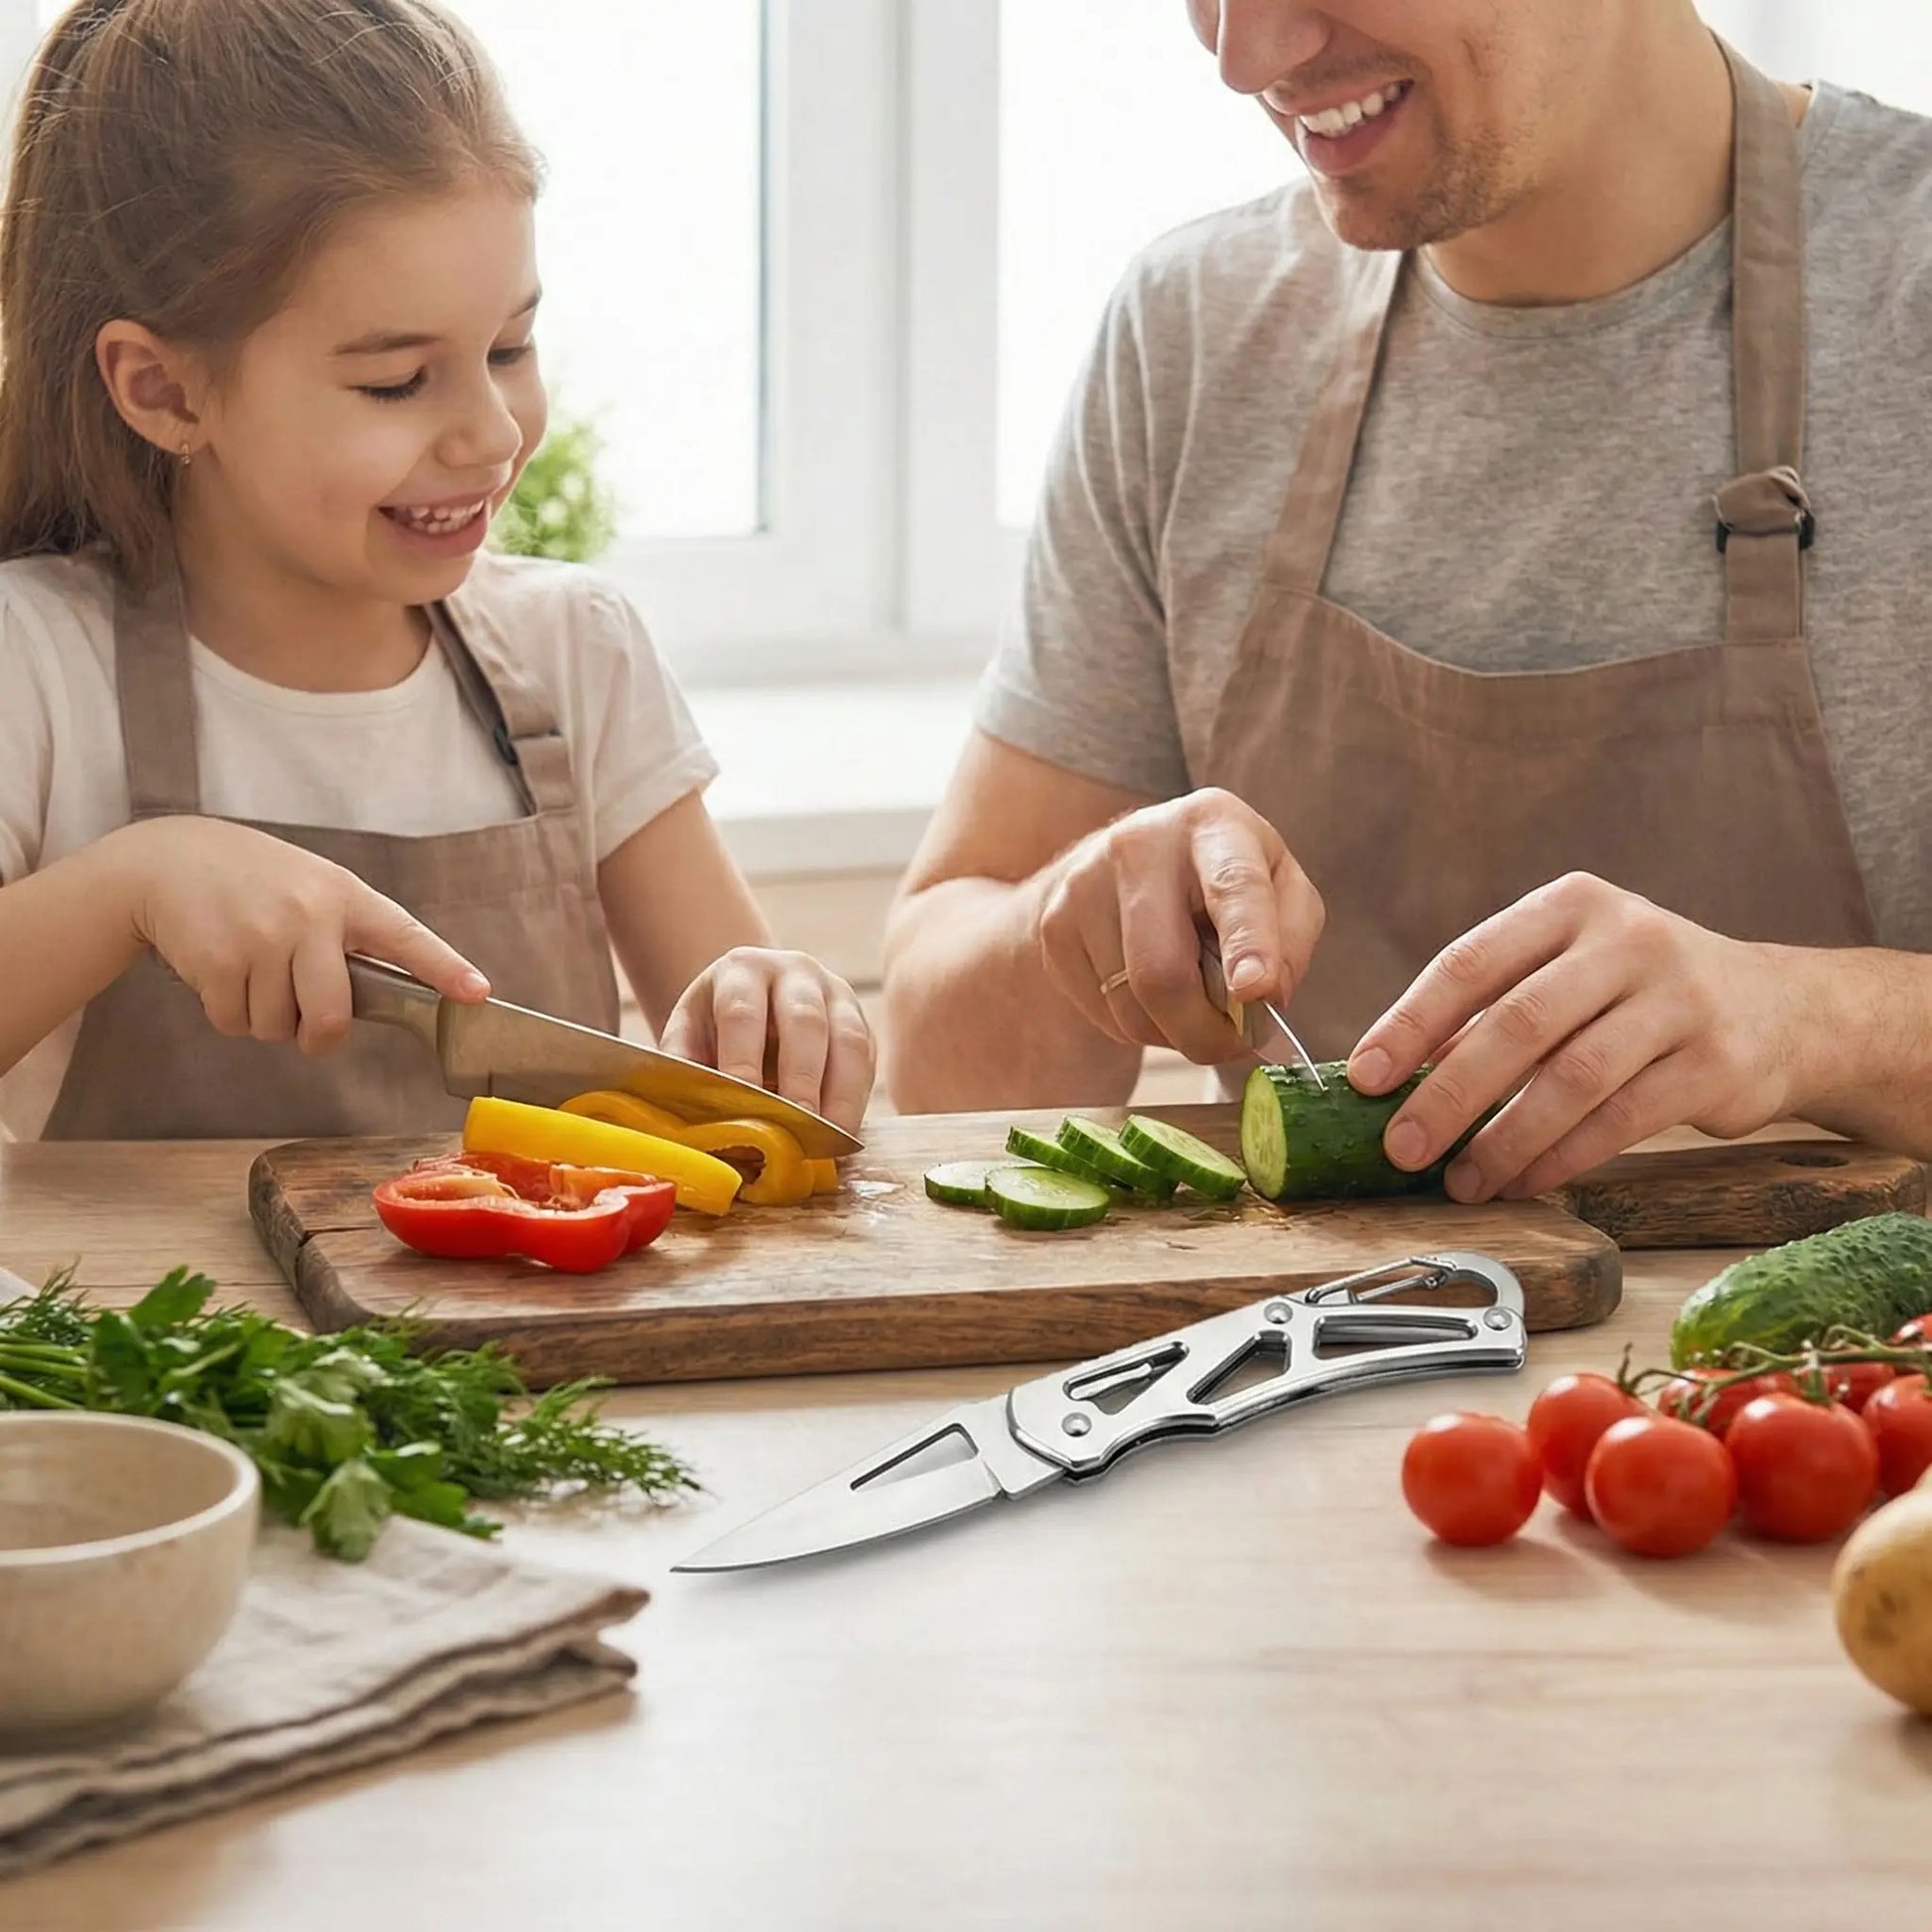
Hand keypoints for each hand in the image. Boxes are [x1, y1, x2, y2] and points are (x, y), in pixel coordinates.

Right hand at [113, 816, 487, 1054]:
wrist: (168, 860)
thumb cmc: (253, 882)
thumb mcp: (313, 888)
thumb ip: (349, 935)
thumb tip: (390, 998)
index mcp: (344, 896)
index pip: (405, 937)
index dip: (444, 969)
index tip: (477, 994)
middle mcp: (309, 915)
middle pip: (331, 1016)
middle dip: (318, 1037)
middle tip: (306, 1027)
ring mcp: (261, 937)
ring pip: (276, 1027)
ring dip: (264, 1019)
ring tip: (251, 972)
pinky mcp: (217, 959)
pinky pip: (234, 1023)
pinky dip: (228, 1013)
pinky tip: (220, 971)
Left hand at [658, 947, 874, 1133]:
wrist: (752, 998)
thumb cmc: (715, 1027)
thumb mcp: (688, 1035)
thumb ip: (684, 1069)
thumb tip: (689, 1121)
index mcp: (742, 970)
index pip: (743, 1013)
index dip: (743, 1062)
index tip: (746, 1109)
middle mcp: (795, 971)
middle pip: (805, 1021)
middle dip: (802, 1079)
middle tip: (799, 1127)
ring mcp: (836, 993)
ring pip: (849, 1039)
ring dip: (842, 1094)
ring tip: (828, 1139)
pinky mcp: (862, 1022)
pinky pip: (867, 1060)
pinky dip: (857, 1098)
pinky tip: (843, 1132)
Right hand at [1034, 787, 1323, 1063]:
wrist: (1135, 862)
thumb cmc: (1225, 881)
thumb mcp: (1282, 889)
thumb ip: (1291, 939)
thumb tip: (1264, 996)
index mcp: (1212, 824)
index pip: (1232, 887)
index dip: (1247, 942)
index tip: (1256, 989)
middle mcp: (1139, 844)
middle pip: (1162, 970)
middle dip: (1204, 1030)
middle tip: (1232, 1044)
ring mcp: (1084, 885)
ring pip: (1131, 1005)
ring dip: (1173, 1032)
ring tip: (1192, 1005)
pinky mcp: (1054, 927)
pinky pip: (1102, 1013)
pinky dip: (1139, 1026)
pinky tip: (1152, 993)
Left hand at [1348, 873, 1813, 1201]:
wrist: (1785, 1011)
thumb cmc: (1640, 995)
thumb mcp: (1572, 970)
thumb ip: (1495, 1008)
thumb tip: (1395, 1079)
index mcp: (1571, 906)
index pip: (1470, 962)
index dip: (1409, 1023)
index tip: (1363, 1077)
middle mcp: (1628, 940)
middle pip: (1517, 1023)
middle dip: (1448, 1093)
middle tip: (1400, 1146)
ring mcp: (1679, 999)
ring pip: (1570, 1079)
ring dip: (1503, 1140)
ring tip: (1459, 1180)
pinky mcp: (1716, 1063)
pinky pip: (1620, 1120)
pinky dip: (1561, 1158)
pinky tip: (1521, 1182)